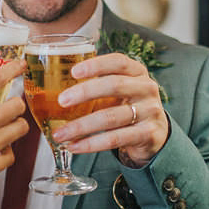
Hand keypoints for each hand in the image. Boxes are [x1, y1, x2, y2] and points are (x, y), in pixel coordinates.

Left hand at [51, 52, 168, 166]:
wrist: (155, 133)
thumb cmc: (128, 106)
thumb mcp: (118, 91)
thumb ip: (96, 86)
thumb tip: (54, 90)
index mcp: (136, 72)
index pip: (118, 62)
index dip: (96, 65)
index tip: (74, 72)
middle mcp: (146, 88)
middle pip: (114, 85)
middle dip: (84, 93)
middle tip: (62, 101)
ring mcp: (149, 111)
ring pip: (111, 117)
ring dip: (81, 126)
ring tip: (60, 134)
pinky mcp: (147, 134)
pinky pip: (115, 138)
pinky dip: (91, 144)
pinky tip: (74, 146)